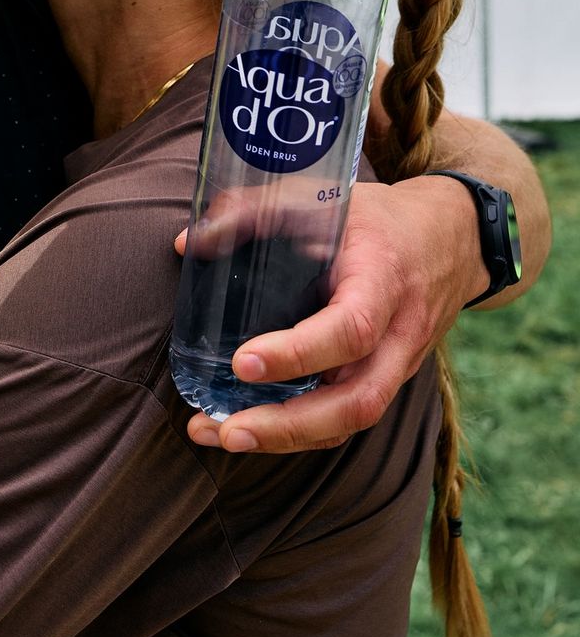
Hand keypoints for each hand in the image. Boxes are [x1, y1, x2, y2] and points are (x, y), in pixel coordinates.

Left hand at [177, 175, 482, 452]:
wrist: (449, 238)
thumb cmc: (375, 217)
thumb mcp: (323, 197)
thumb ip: (253, 211)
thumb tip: (187, 243)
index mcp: (383, 279)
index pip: (351, 329)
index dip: (298, 353)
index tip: (241, 363)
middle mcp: (398, 334)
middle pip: (356, 400)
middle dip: (289, 425)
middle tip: (227, 430)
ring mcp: (399, 364)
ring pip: (353, 420)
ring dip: (288, 438)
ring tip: (222, 437)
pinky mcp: (387, 379)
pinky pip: (349, 417)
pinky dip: (302, 432)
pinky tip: (251, 430)